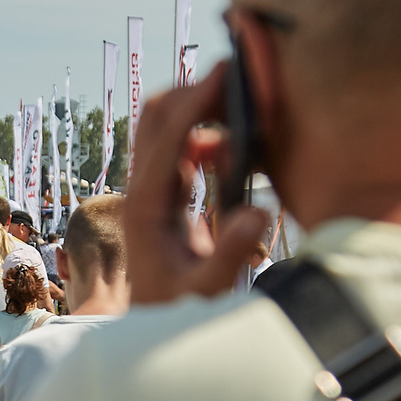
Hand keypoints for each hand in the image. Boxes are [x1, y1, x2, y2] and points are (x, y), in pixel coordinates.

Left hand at [124, 68, 275, 306]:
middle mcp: (143, 190)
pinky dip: (211, 137)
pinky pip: (186, 150)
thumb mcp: (207, 289)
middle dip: (192, 93)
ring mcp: (153, 188)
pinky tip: (240, 152)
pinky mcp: (168, 194)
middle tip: (238, 78)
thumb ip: (229, 254)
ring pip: (170, 129)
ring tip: (247, 108)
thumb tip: (257, 211)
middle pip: (156, 119)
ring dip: (202, 111)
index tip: (223, 72)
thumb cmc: (179, 311)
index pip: (167, 140)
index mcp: (146, 207)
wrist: (157, 329)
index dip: (194, 104)